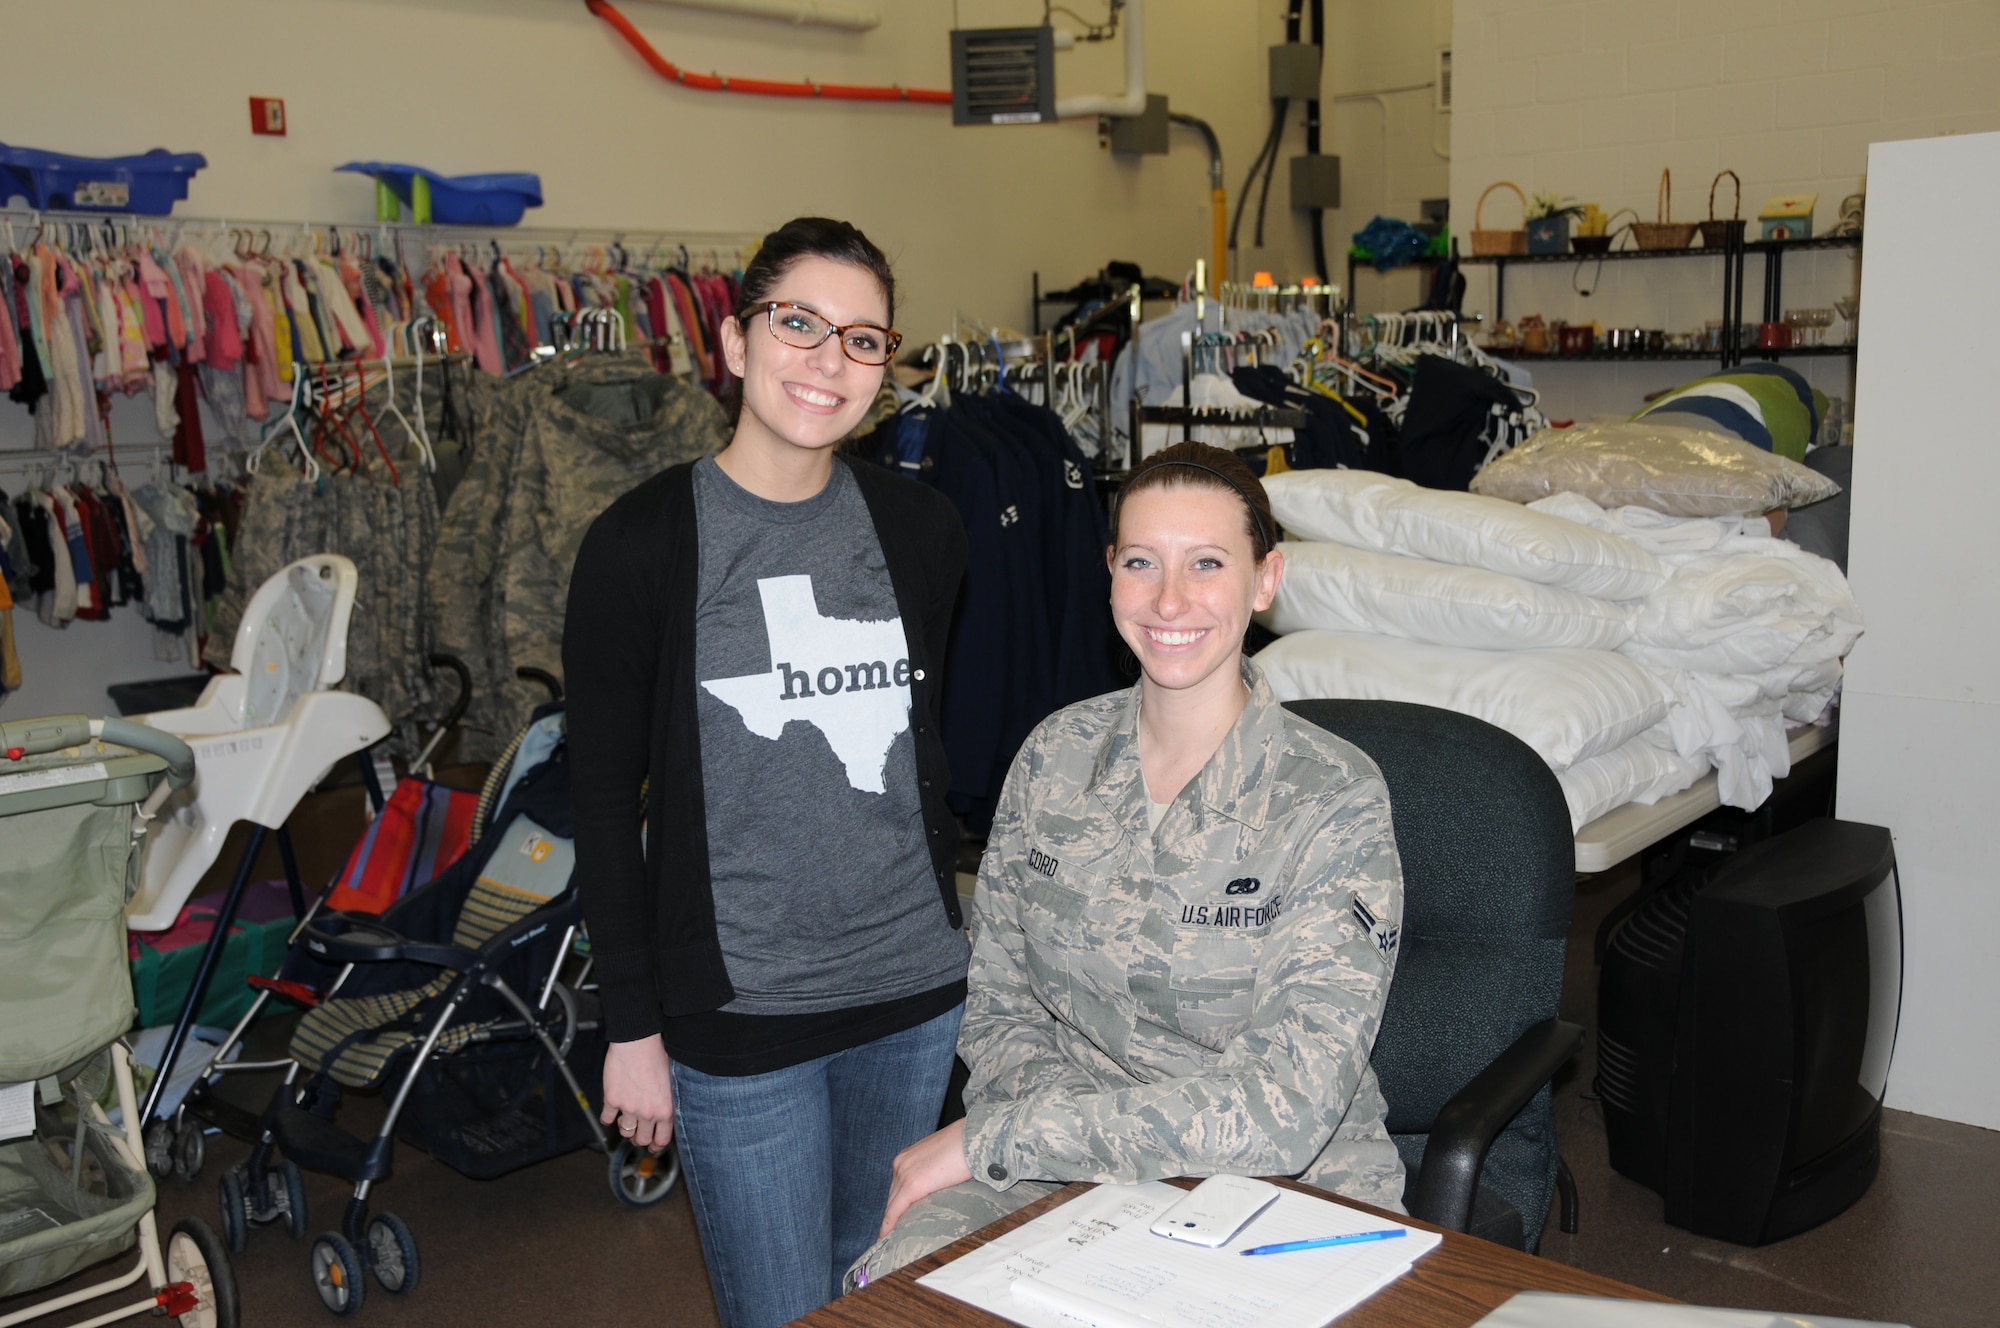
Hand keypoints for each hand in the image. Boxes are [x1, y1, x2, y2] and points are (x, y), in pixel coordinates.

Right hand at [601, 1034, 674, 1152]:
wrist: (638, 1041)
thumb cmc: (657, 1055)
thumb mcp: (671, 1082)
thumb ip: (667, 1101)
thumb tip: (664, 1114)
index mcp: (665, 1109)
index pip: (662, 1139)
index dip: (656, 1145)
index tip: (652, 1146)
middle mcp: (647, 1113)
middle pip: (641, 1139)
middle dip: (639, 1138)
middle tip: (637, 1134)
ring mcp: (628, 1108)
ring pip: (625, 1131)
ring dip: (625, 1128)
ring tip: (625, 1120)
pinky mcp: (612, 1100)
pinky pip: (607, 1119)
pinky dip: (608, 1118)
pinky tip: (610, 1113)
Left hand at [879, 1119, 972, 1236]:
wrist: (975, 1138)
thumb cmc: (966, 1146)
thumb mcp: (943, 1160)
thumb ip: (934, 1173)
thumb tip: (938, 1190)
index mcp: (908, 1156)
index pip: (898, 1186)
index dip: (896, 1204)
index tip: (895, 1219)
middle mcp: (901, 1163)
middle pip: (892, 1196)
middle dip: (893, 1215)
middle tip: (891, 1234)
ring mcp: (905, 1173)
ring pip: (892, 1204)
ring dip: (892, 1222)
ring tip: (890, 1239)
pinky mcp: (912, 1185)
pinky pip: (895, 1210)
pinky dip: (889, 1224)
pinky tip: (886, 1236)